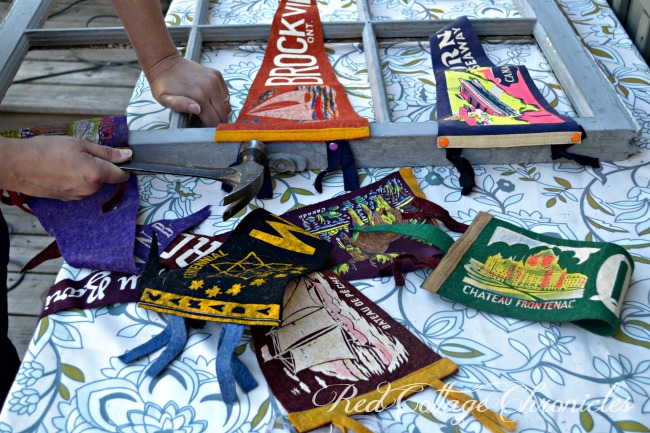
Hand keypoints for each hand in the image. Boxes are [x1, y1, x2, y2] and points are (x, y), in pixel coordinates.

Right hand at [1, 135, 131, 200]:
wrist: (17, 165)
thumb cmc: (47, 150)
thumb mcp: (80, 144)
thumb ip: (106, 152)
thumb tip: (128, 155)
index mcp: (96, 174)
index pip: (122, 175)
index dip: (122, 166)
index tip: (116, 158)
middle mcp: (90, 189)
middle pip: (105, 179)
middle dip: (99, 167)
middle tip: (81, 154)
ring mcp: (78, 196)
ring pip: (92, 184)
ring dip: (86, 174)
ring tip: (68, 161)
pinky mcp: (67, 199)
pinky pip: (79, 188)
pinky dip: (75, 180)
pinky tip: (61, 170)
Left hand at [147, 54, 231, 126]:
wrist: (165, 63)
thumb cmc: (164, 84)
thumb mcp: (165, 99)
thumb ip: (180, 106)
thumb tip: (197, 110)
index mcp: (199, 95)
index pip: (213, 120)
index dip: (209, 127)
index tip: (203, 126)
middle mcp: (210, 87)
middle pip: (223, 113)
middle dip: (217, 120)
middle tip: (207, 120)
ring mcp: (215, 80)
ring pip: (226, 104)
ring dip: (220, 110)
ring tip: (209, 110)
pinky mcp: (217, 74)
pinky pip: (226, 93)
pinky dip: (222, 100)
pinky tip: (211, 99)